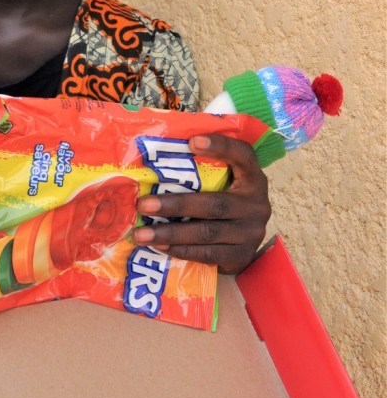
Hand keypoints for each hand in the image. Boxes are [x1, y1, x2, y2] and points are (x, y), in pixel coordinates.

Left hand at [132, 134, 270, 273]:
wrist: (244, 243)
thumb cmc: (224, 201)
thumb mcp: (224, 183)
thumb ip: (202, 172)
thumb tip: (156, 160)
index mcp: (252, 178)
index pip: (242, 155)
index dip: (220, 147)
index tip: (192, 141)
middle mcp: (256, 204)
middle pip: (214, 204)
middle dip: (175, 205)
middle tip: (143, 205)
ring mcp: (251, 233)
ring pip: (207, 233)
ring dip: (170, 233)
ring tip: (141, 233)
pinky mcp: (241, 256)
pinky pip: (207, 254)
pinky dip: (180, 250)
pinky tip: (158, 246)